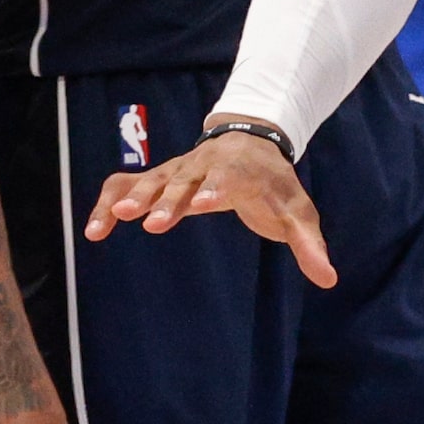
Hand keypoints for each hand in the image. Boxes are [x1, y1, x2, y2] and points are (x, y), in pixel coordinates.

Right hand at [86, 123, 336, 287]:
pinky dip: (107, 201)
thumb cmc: (274, 186)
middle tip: (153, 222)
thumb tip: (329, 279)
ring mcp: (177, 170)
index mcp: (241, 172)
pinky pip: (125, 184)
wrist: (251, 143)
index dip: (216, 190)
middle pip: (185, 182)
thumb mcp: (297, 212)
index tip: (204, 204)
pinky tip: (94, 229)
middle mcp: (204, 167)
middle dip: (169, 200)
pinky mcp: (158, 177)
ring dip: (135, 197)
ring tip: (115, 216)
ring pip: (152, 180)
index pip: (228, 180)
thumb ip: (309, 245)